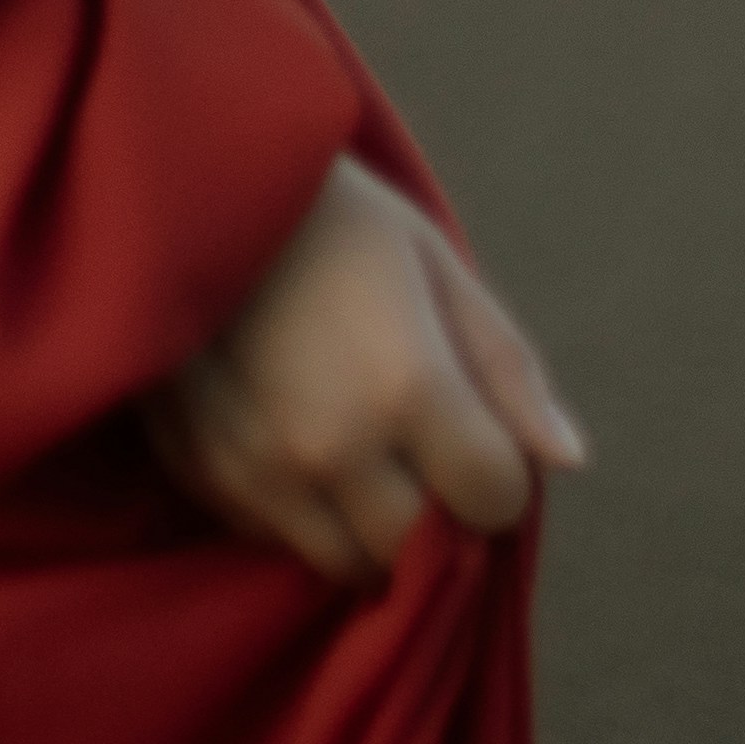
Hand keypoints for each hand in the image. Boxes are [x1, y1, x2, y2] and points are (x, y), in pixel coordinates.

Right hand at [143, 155, 587, 586]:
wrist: (176, 181)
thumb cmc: (321, 207)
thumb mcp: (428, 257)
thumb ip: (503, 363)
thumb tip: (569, 460)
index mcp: (408, 386)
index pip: (497, 499)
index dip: (498, 469)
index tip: (472, 427)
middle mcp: (335, 446)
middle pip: (422, 548)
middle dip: (435, 510)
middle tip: (414, 448)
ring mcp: (260, 469)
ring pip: (347, 562)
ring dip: (367, 526)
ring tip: (354, 451)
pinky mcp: (201, 473)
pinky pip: (274, 535)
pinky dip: (298, 510)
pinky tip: (288, 437)